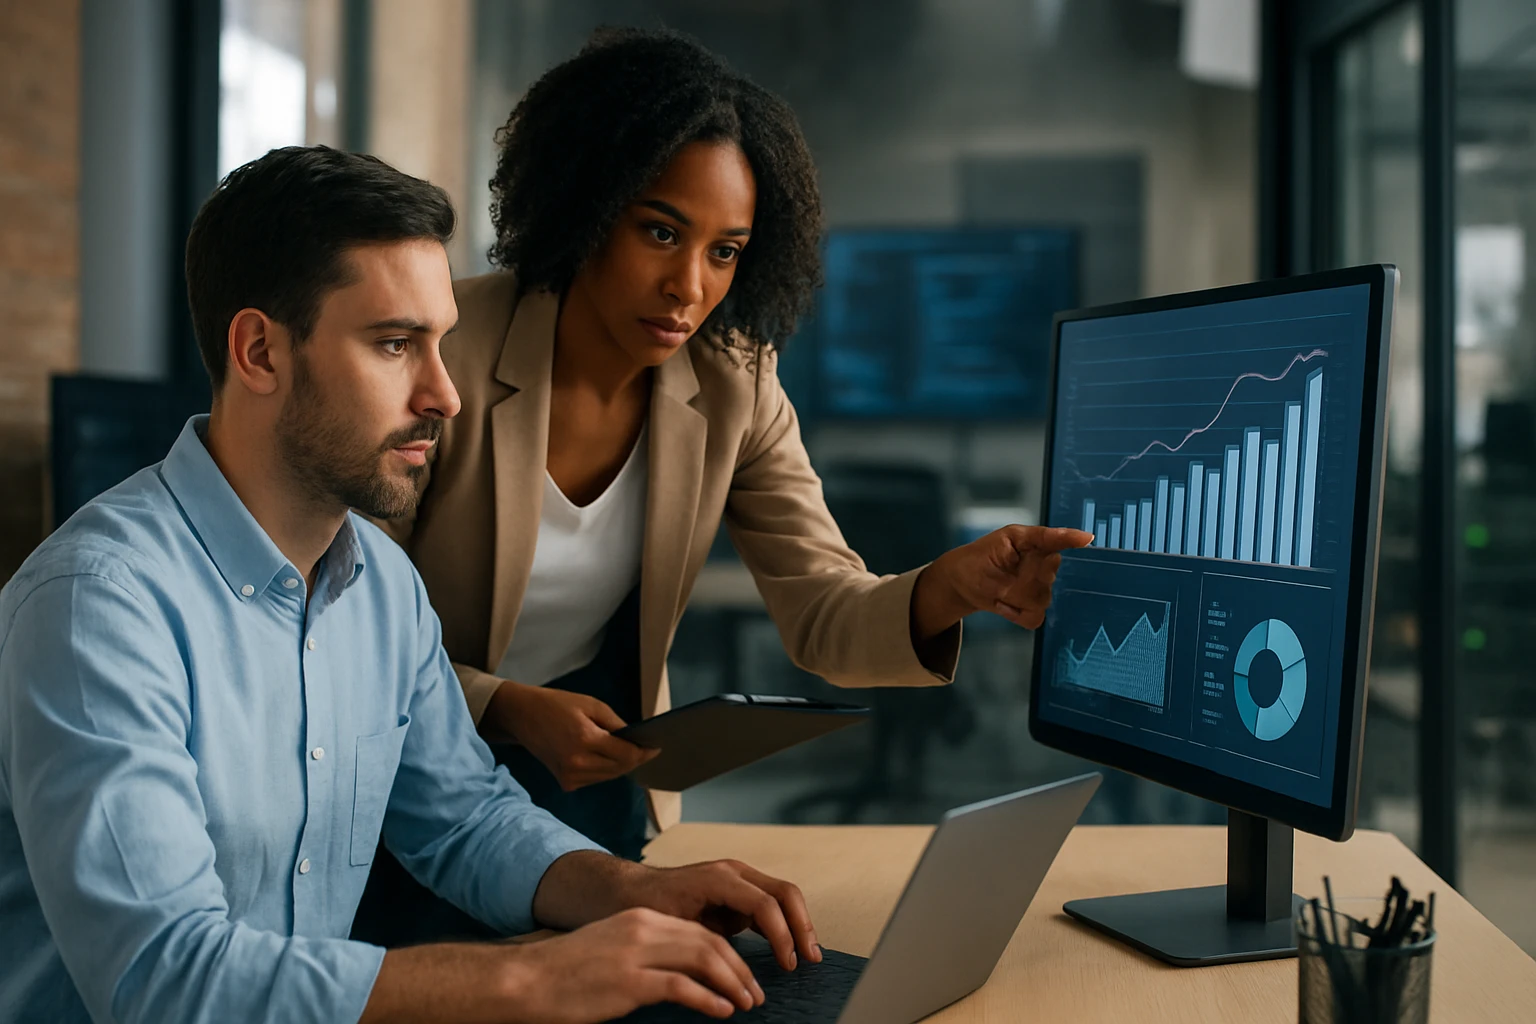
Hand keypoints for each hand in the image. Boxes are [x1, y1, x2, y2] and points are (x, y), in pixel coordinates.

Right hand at [483, 681, 656, 790]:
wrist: (523, 717)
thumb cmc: (557, 705)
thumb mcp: (591, 705)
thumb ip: (616, 724)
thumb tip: (637, 739)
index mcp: (584, 740)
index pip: (626, 755)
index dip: (644, 752)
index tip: (657, 747)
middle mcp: (577, 763)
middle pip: (620, 768)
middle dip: (635, 759)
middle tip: (646, 748)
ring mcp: (570, 776)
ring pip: (610, 776)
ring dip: (621, 765)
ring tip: (627, 750)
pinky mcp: (566, 783)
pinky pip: (596, 779)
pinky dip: (605, 769)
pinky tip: (604, 756)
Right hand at [506, 908, 764, 1021]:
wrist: (527, 980)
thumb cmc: (567, 973)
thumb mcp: (613, 951)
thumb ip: (646, 955)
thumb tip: (681, 976)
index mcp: (641, 919)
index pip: (699, 931)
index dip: (729, 954)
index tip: (744, 978)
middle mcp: (643, 928)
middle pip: (708, 942)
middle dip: (739, 969)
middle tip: (755, 994)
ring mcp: (635, 953)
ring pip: (703, 958)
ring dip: (731, 982)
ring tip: (745, 1004)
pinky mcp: (628, 981)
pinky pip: (681, 986)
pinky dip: (708, 999)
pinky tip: (721, 1011)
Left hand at [626, 859, 821, 972]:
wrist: (632, 889)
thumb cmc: (648, 907)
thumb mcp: (674, 927)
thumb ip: (705, 943)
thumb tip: (731, 972)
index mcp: (720, 877)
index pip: (765, 904)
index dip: (782, 935)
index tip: (788, 964)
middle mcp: (735, 872)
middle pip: (784, 892)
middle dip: (802, 926)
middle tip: (812, 958)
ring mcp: (739, 879)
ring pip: (784, 896)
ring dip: (799, 925)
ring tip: (809, 956)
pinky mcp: (740, 891)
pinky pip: (771, 905)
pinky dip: (785, 925)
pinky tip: (790, 949)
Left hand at [912, 525, 1093, 634]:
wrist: (962, 581)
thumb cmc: (984, 554)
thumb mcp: (1008, 538)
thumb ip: (1039, 538)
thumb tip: (1072, 538)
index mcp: (1040, 546)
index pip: (1060, 542)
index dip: (1073, 540)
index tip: (1086, 539)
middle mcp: (1044, 569)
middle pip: (1050, 575)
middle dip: (1030, 575)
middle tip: (1009, 571)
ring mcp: (1040, 592)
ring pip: (1042, 598)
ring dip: (1017, 595)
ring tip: (999, 588)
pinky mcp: (1031, 611)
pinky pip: (1035, 617)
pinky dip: (1016, 614)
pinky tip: (1002, 604)